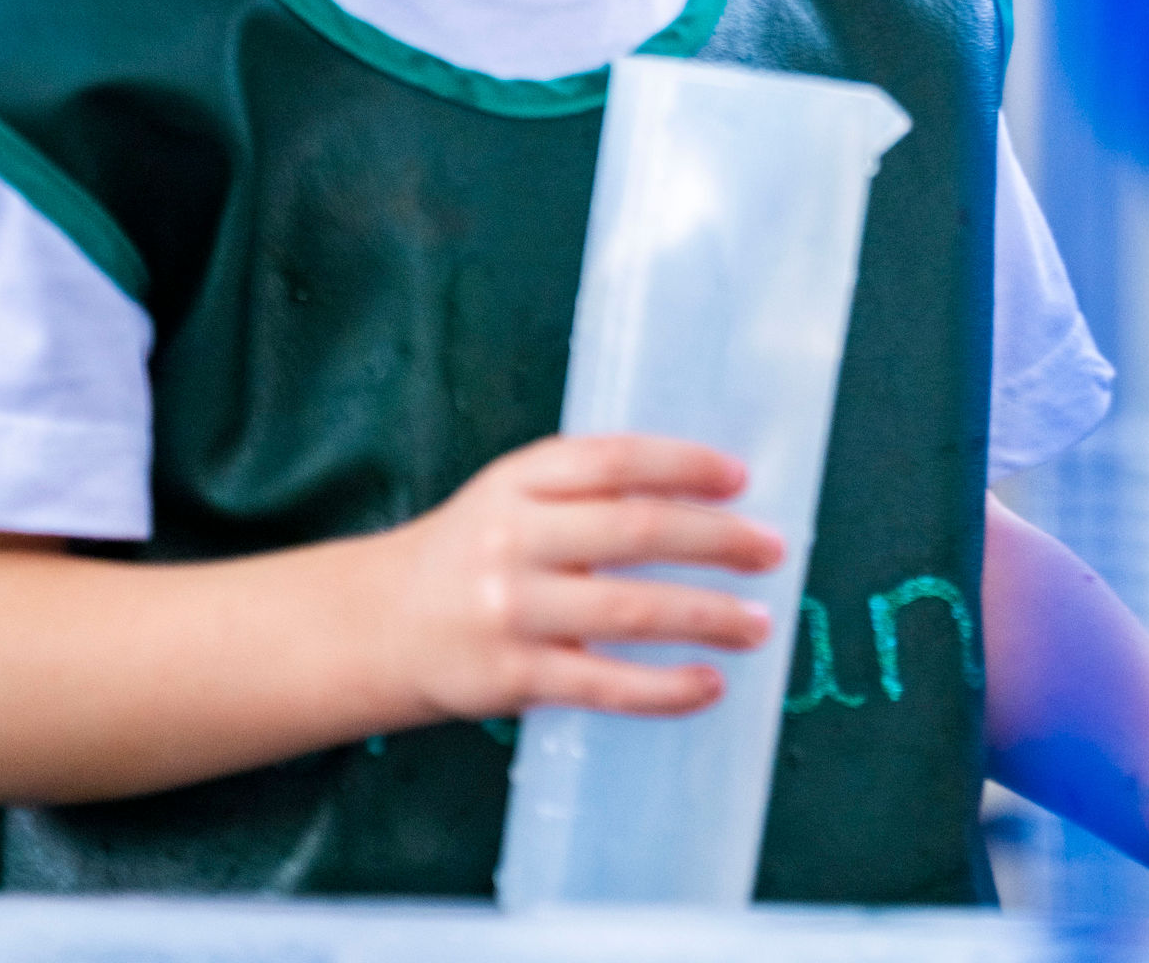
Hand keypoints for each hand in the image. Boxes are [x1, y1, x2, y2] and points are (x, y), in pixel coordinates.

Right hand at [374, 433, 781, 724]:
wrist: (376, 626)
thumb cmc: (474, 553)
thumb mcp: (512, 496)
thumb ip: (588, 488)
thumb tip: (707, 496)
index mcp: (518, 481)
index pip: (614, 461)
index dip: (684, 465)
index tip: (740, 478)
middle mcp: (513, 540)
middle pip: (635, 530)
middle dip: (717, 539)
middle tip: (772, 550)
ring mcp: (511, 611)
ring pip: (630, 611)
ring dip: (708, 616)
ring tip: (757, 624)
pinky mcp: (512, 677)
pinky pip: (605, 685)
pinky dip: (666, 688)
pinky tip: (709, 683)